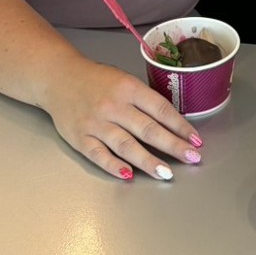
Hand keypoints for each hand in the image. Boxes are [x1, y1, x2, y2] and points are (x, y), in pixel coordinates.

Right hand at [42, 57, 202, 180]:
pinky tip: (129, 176)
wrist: (59, 78)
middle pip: (148, 129)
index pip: (161, 109)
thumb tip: (171, 123)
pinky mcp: (80, 138)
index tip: (196, 139)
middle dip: (173, 145)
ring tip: (167, 173)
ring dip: (149, 161)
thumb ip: (144, 100)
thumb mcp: (125, 80)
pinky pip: (99, 155)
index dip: (180, 126)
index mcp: (129, 89)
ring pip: (126, 146)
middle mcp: (114, 106)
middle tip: (192, 157)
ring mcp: (96, 124)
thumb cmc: (97, 80)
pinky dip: (114, 166)